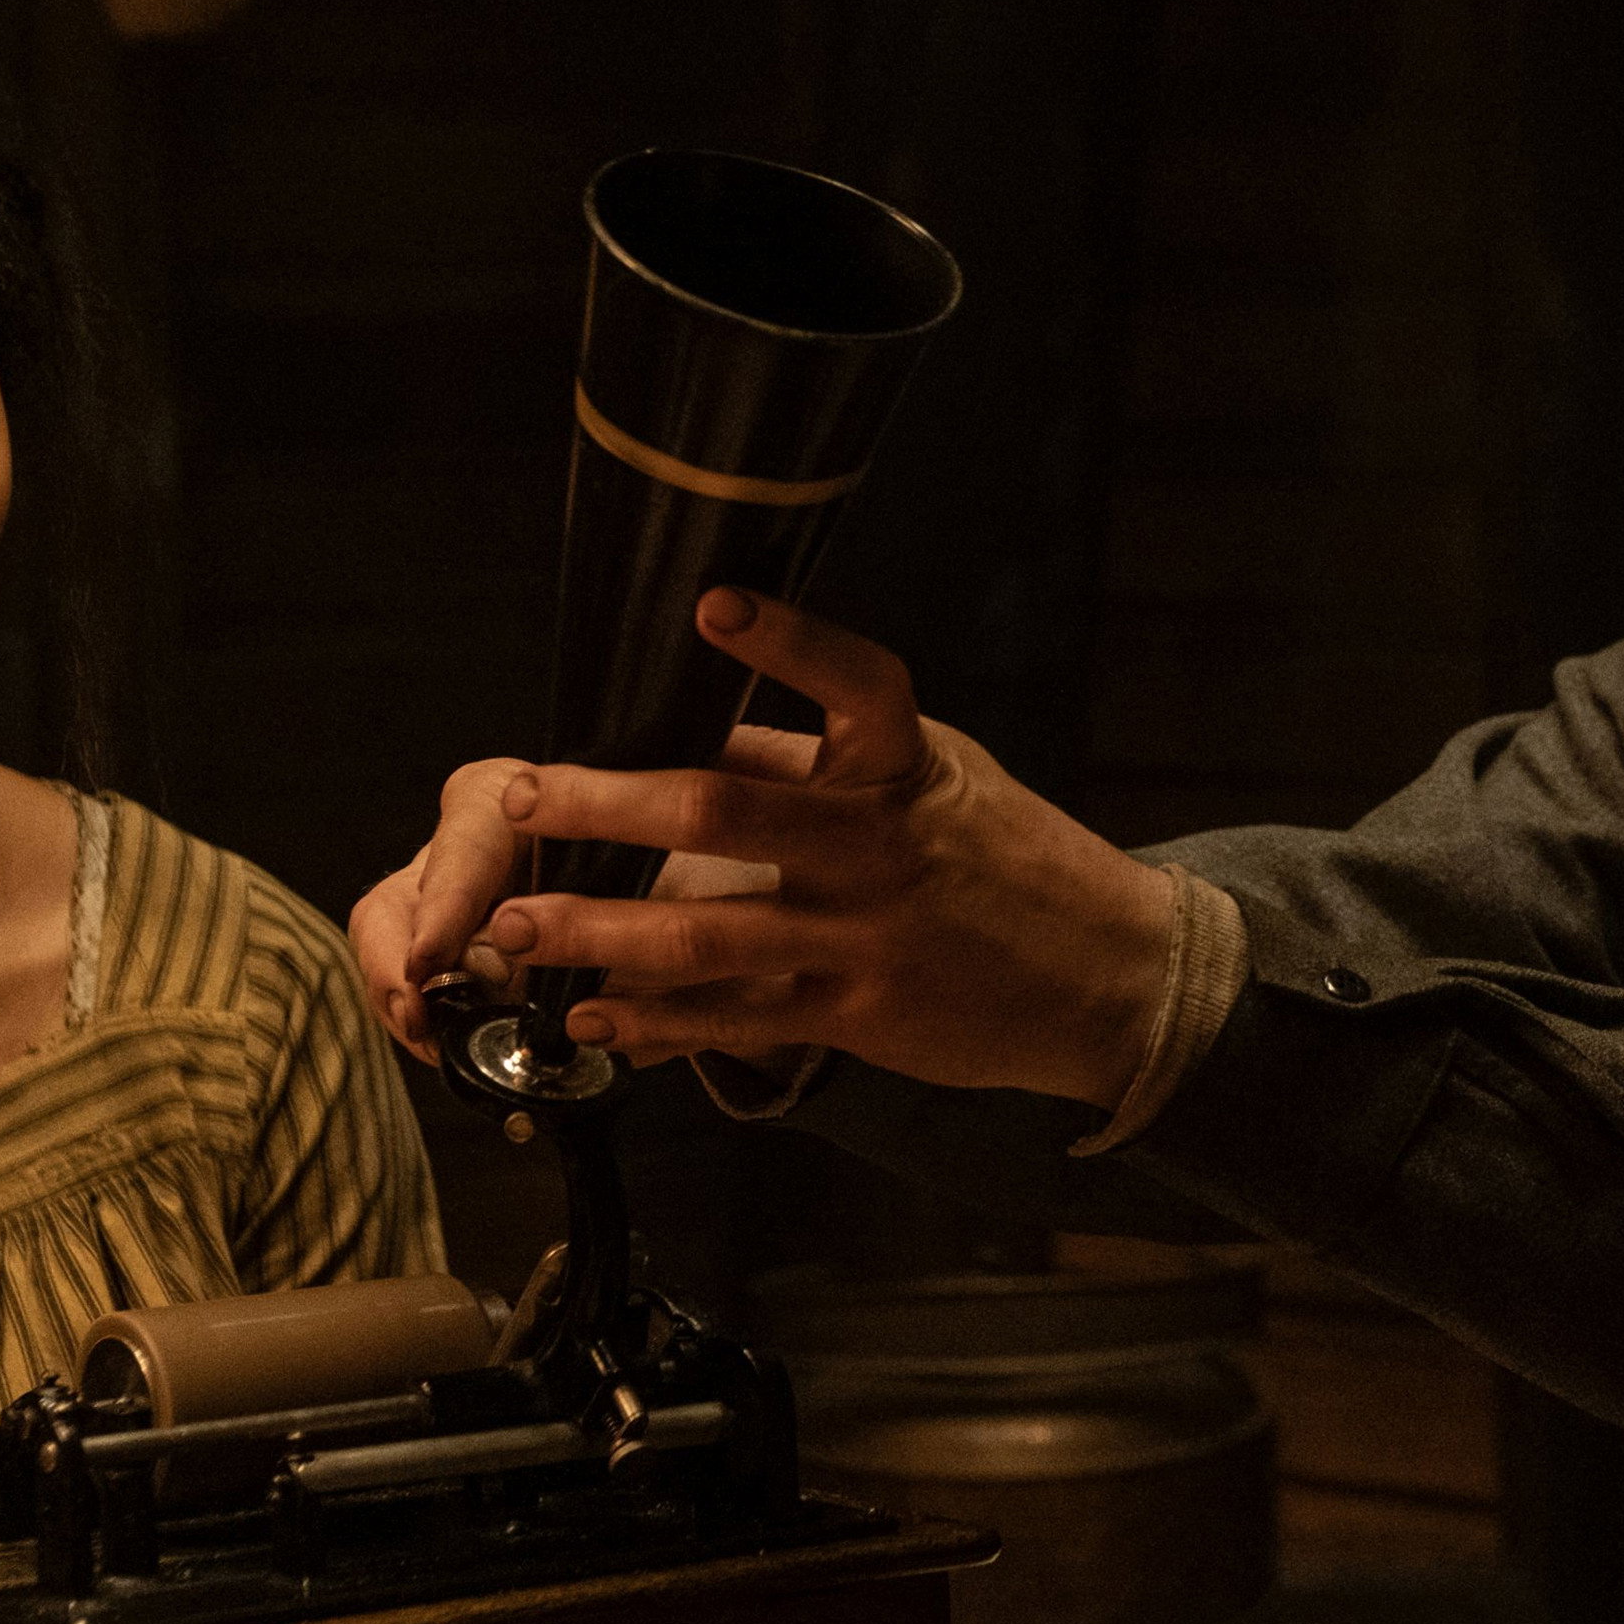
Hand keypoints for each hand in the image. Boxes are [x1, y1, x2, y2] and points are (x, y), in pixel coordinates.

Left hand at [348, 589, 1178, 1110]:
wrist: (1111, 975)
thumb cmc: (1008, 858)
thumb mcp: (941, 778)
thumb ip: (828, 758)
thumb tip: (703, 725)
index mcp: (908, 762)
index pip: (855, 682)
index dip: (788, 640)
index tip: (714, 604)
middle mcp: (885, 841)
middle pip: (726, 810)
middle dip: (605, 803)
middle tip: (514, 796)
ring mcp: (869, 933)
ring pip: (708, 932)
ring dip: (597, 928)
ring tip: (512, 927)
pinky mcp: (860, 1013)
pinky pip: (736, 1018)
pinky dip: (654, 1019)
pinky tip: (586, 1016)